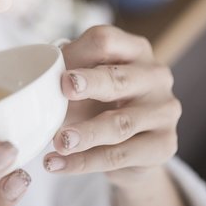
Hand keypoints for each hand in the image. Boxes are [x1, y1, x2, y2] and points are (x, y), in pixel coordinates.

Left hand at [44, 25, 181, 187]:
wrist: (128, 146)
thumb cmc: (99, 100)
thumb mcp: (83, 81)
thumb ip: (67, 74)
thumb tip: (40, 82)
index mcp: (134, 49)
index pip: (107, 42)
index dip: (82, 54)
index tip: (63, 75)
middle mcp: (156, 75)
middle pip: (120, 78)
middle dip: (91, 85)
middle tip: (64, 93)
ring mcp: (165, 110)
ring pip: (121, 123)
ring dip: (86, 134)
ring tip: (59, 142)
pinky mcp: (165, 145)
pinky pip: (120, 156)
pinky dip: (85, 162)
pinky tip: (60, 164)